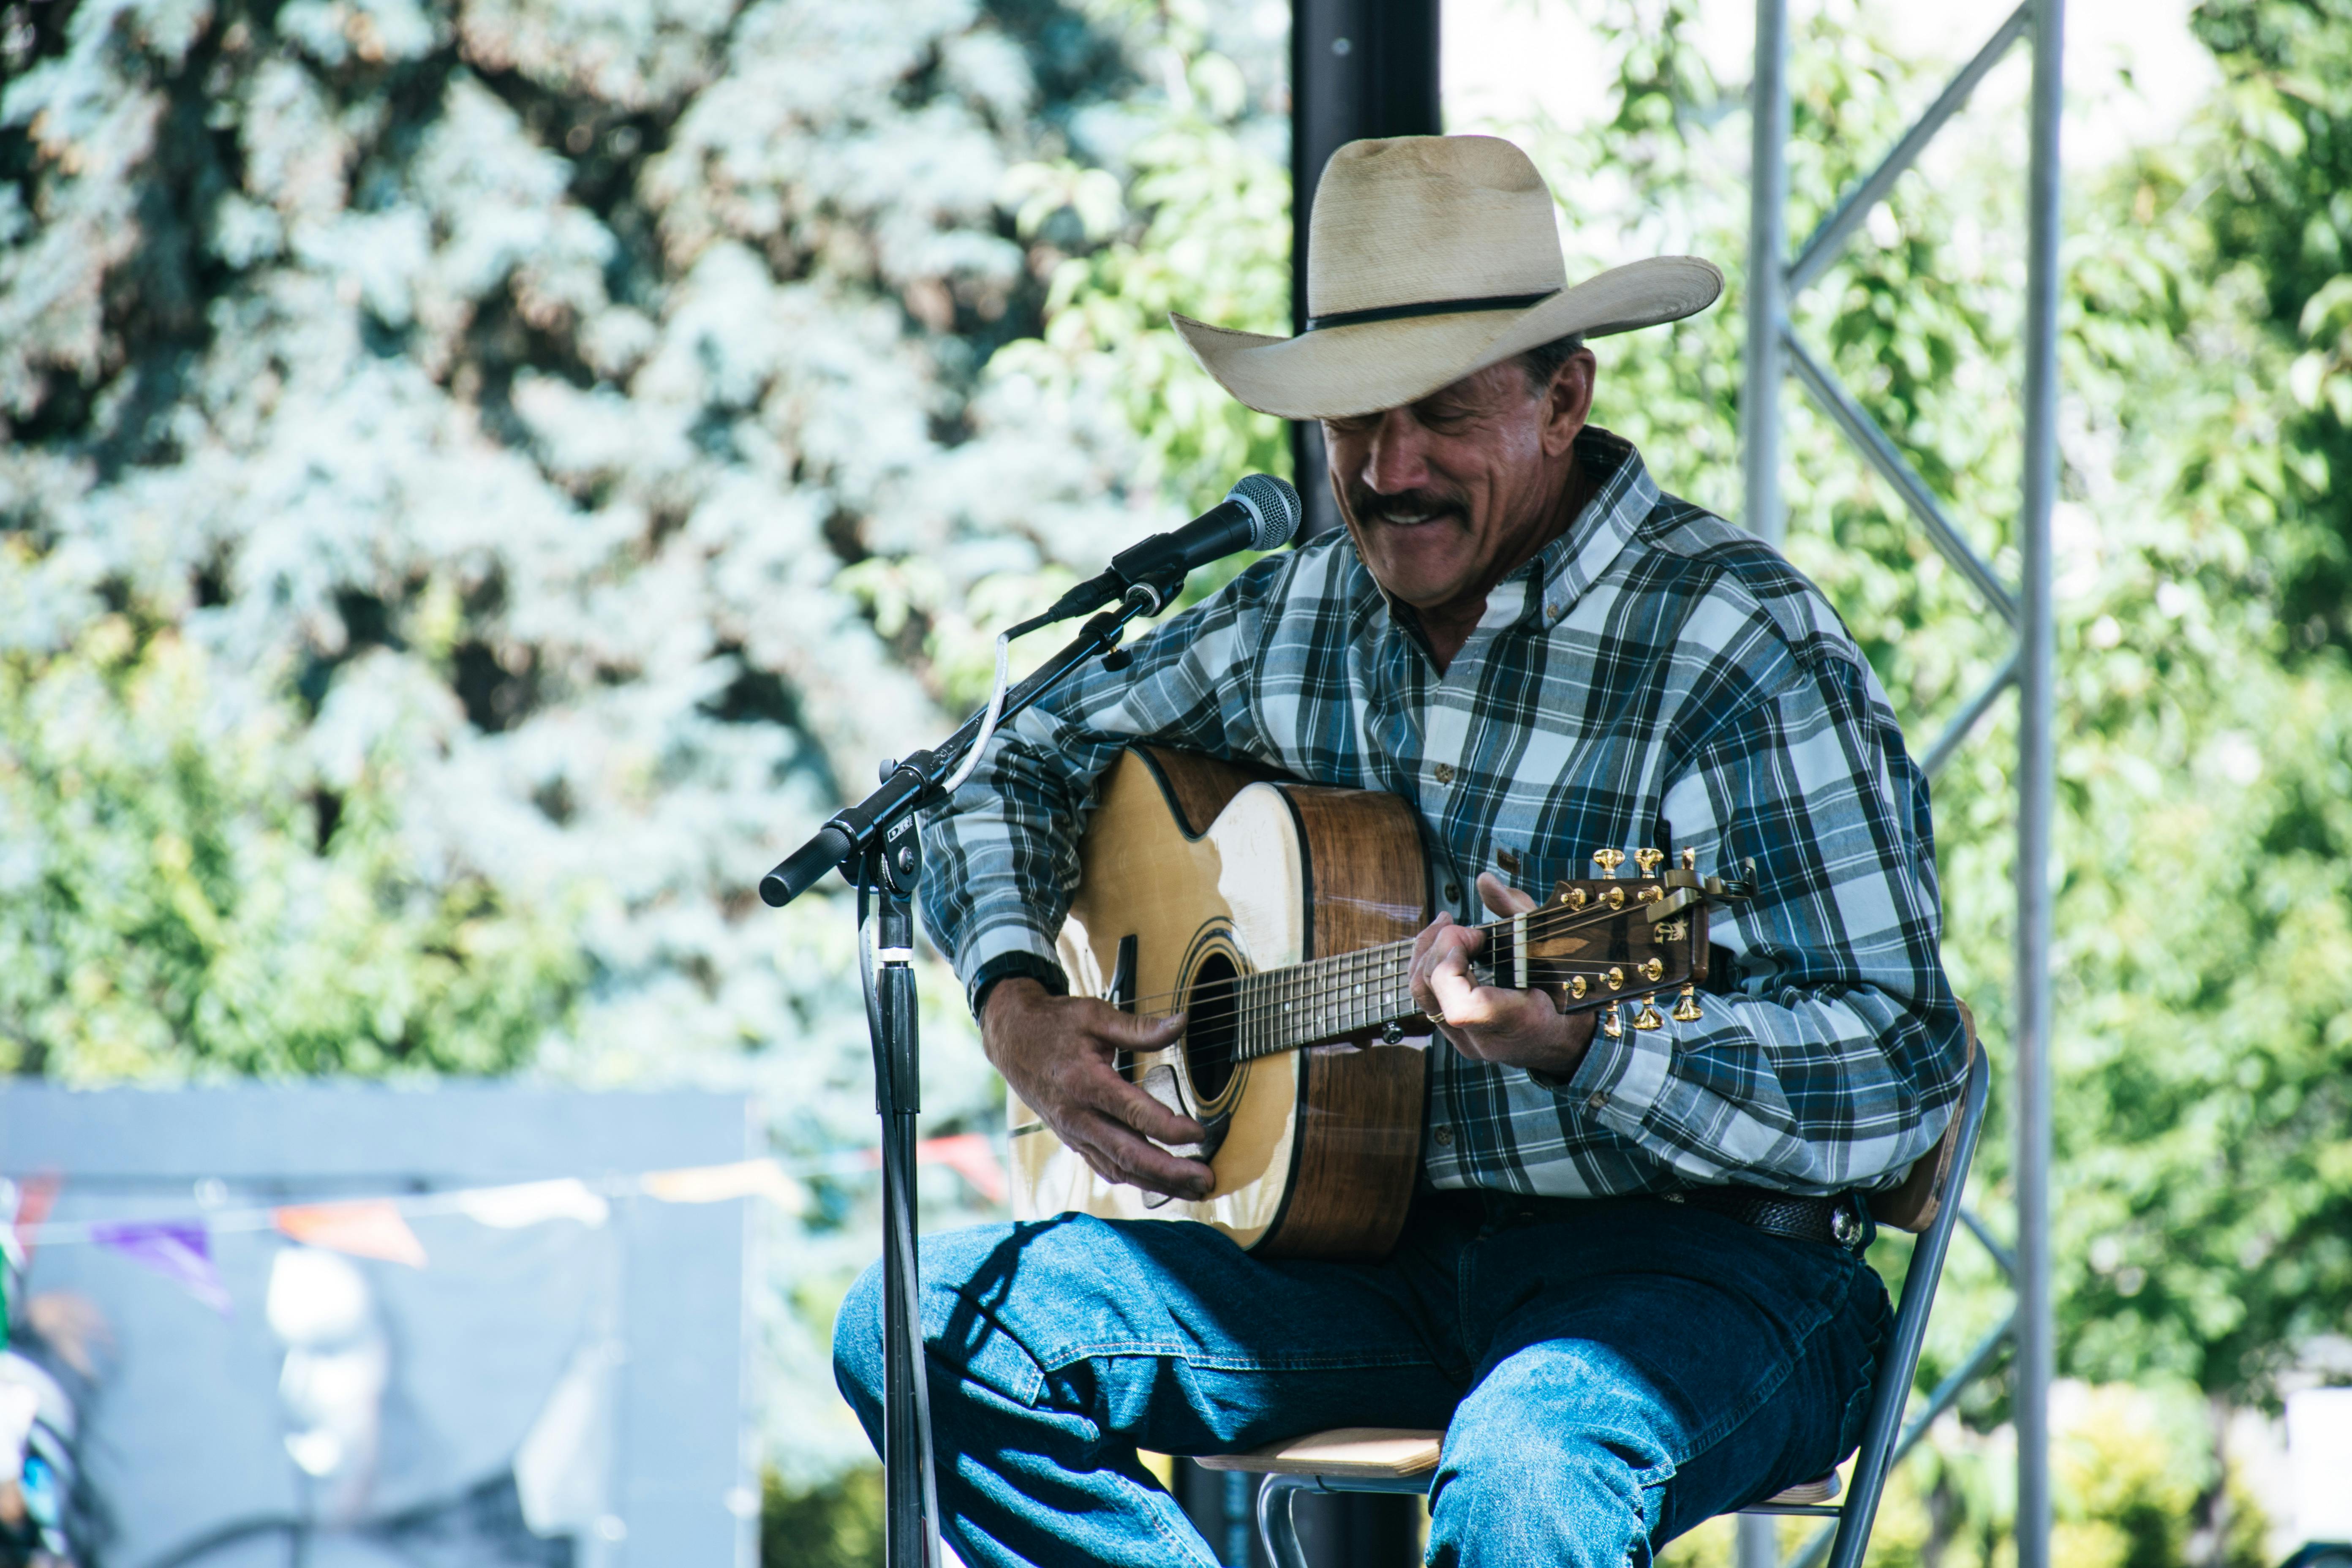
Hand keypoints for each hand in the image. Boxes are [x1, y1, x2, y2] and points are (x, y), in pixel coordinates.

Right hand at [982, 979, 1214, 1200]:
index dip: (1169, 1127)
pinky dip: (1135, 1179)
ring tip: (1194, 1189)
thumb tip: (1182, 1022)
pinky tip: (1161, 1183)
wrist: (1012, 1040)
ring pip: (1119, 1168)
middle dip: (1170, 1172)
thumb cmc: (1056, 1025)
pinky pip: (1106, 1167)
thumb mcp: (1096, 1015)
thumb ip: (1140, 1027)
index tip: (1200, 1133)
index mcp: (1085, 1083)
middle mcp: (1078, 1116)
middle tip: (1206, 1180)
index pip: (1133, 1113)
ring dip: (1158, 1183)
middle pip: (1128, 1154)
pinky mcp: (1074, 1140)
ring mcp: (1074, 1133)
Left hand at [1410, 873, 1597, 1077]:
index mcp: (1517, 1023)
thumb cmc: (1570, 989)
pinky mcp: (1456, 1036)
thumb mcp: (1552, 944)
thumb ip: (1516, 912)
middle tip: (1461, 926)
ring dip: (1427, 951)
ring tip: (1446, 926)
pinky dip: (1431, 966)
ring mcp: (1467, 1043)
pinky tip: (1446, 946)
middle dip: (1437, 945)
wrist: (1568, 1037)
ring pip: (1421, 994)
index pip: (1460, 1007)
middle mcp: (1485, 1040)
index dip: (1452, 962)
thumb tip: (1483, 881)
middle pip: (1431, 991)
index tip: (1475, 935)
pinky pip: (1428, 998)